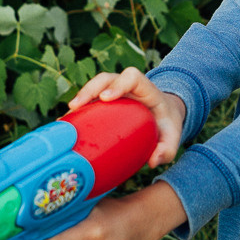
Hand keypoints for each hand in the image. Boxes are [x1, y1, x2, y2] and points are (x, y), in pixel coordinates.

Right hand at [68, 68, 185, 167]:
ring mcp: (114, 91)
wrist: (163, 118)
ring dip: (79, 99)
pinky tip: (65, 125)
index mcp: (146, 89)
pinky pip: (89, 100)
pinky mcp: (104, 101)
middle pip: (106, 78)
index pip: (131, 77)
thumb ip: (167, 149)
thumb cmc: (166, 126)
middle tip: (76, 106)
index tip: (105, 98)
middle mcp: (127, 86)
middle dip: (90, 90)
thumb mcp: (173, 137)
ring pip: (94, 87)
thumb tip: (152, 161)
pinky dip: (77, 111)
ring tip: (66, 118)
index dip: (117, 84)